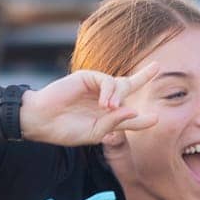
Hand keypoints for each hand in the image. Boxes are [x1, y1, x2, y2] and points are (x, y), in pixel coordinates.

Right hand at [19, 62, 160, 146]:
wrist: (42, 121)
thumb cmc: (66, 130)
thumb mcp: (95, 133)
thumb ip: (115, 123)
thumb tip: (135, 111)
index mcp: (106, 115)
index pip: (129, 114)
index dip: (143, 118)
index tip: (156, 119)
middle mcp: (103, 99)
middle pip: (128, 85)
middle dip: (143, 76)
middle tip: (157, 67)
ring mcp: (95, 87)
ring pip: (119, 85)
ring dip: (119, 97)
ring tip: (109, 108)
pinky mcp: (87, 77)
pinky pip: (107, 80)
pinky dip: (109, 91)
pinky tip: (104, 103)